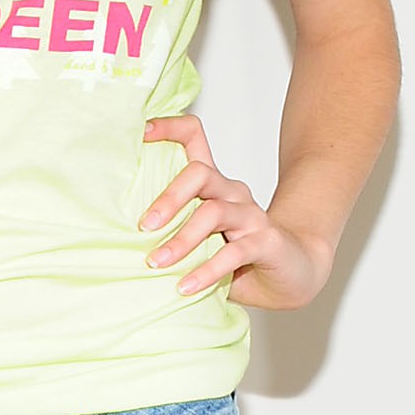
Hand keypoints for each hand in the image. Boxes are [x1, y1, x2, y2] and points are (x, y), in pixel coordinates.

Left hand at [139, 113, 333, 309]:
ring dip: (181, 240)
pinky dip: (206, 270)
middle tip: (143, 227)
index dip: (169, 128)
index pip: (194, 138)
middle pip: (199, 174)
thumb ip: (172, 233)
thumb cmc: (240, 257)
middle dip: (168, 198)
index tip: (141, 132)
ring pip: (213, 213)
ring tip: (156, 263)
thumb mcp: (201, 240)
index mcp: (214, 185)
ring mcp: (252, 215)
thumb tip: (119, 241)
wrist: (295, 274)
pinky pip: (234, 252)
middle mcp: (233, 193)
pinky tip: (186, 286)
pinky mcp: (266, 241)